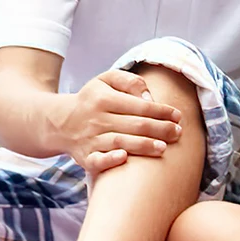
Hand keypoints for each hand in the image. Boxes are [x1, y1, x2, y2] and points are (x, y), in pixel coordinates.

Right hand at [57, 69, 184, 174]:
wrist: (60, 122)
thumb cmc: (93, 99)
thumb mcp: (106, 80)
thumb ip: (130, 81)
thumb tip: (149, 97)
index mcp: (103, 98)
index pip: (138, 105)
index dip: (161, 111)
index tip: (178, 116)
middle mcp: (96, 118)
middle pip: (134, 124)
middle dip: (160, 129)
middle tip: (178, 133)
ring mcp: (90, 139)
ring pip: (120, 142)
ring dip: (143, 146)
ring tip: (163, 148)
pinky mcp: (84, 157)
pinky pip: (96, 161)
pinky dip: (110, 160)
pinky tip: (125, 158)